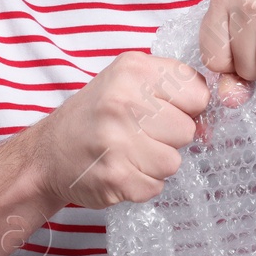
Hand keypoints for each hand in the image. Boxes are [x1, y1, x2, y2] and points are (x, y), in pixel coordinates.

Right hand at [31, 51, 211, 209]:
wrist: (47, 154)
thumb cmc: (95, 116)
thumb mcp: (128, 83)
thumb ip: (172, 93)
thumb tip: (208, 127)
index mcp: (133, 69)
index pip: (198, 93)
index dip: (186, 108)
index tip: (162, 112)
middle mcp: (123, 102)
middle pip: (187, 130)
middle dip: (169, 138)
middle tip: (139, 135)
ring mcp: (117, 141)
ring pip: (174, 162)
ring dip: (156, 164)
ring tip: (129, 153)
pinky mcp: (115, 177)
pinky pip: (155, 186)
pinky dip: (142, 184)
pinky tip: (120, 170)